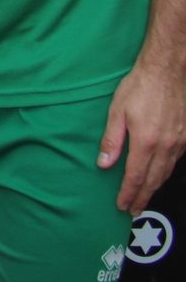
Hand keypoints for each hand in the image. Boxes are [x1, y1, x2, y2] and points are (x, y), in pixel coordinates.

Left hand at [98, 59, 185, 214]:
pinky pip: (176, 161)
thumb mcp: (117, 111)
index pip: (136, 177)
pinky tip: (159, 174)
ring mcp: (179, 142)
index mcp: (146, 142)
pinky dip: (166, 172)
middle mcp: (166, 146)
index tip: (122, 205)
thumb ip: (111, 140)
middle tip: (134, 210)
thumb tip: (104, 163)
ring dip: (155, 187)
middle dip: (142, 197)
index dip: (128, 193)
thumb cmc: (140, 87)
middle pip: (153, 180)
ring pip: (166, 172)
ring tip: (145, 197)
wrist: (168, 71)